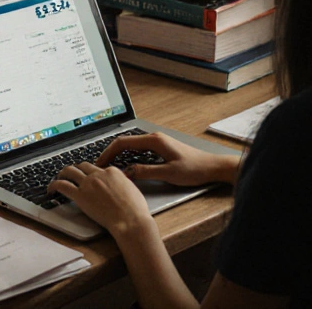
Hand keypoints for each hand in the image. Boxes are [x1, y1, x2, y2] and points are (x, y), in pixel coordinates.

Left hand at [48, 162, 152, 237]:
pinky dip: (54, 185)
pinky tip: (51, 189)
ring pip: (70, 171)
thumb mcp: (132, 189)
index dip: (91, 172)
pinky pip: (62, 185)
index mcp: (112, 171)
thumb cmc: (135, 210)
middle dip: (77, 169)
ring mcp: (88, 184)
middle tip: (72, 174)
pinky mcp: (80, 196)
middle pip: (82, 166)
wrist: (130, 220)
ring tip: (59, 177)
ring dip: (63, 173)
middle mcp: (99, 174)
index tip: (88, 177)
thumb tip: (120, 186)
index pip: (97, 167)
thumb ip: (122, 184)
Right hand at [96, 132, 237, 185]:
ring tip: (108, 168)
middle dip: (110, 154)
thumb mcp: (169, 173)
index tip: (99, 163)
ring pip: (131, 146)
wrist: (212, 166)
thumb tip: (126, 172)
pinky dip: (128, 157)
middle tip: (99, 167)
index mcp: (154, 140)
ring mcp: (157, 142)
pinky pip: (138, 150)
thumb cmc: (194, 169)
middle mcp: (154, 138)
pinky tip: (124, 166)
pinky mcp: (160, 148)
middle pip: (125, 143)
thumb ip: (146, 172)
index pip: (123, 142)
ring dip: (118, 155)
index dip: (108, 152)